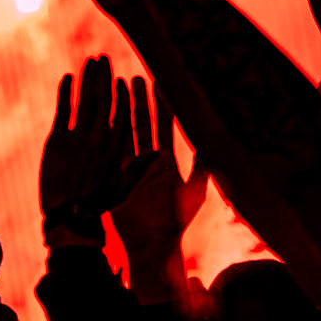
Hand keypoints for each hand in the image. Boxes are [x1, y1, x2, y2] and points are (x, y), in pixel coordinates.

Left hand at [40, 56, 139, 239]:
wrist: (71, 217)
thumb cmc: (99, 206)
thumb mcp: (125, 188)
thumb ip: (140, 167)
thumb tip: (157, 153)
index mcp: (118, 147)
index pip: (123, 113)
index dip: (123, 94)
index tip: (122, 79)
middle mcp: (100, 138)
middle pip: (104, 99)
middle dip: (104, 77)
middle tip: (104, 58)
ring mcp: (78, 138)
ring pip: (85, 100)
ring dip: (87, 78)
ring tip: (89, 61)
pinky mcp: (57, 141)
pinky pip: (63, 110)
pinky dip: (65, 93)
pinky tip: (67, 78)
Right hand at [110, 78, 208, 297]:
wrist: (151, 244)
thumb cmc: (175, 222)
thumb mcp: (194, 193)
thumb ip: (203, 168)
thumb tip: (215, 145)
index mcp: (166, 163)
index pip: (164, 127)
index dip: (163, 105)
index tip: (161, 83)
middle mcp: (147, 161)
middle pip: (143, 124)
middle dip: (139, 101)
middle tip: (136, 76)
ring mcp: (129, 167)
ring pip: (125, 132)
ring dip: (122, 110)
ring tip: (117, 86)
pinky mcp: (114, 175)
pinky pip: (112, 148)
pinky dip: (109, 130)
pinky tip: (104, 112)